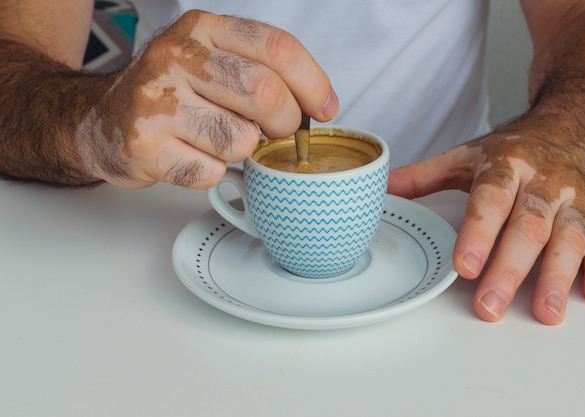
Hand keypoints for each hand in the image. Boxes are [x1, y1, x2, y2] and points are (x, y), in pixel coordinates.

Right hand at [79, 10, 337, 188]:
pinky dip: (210, 172)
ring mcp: (158, 101)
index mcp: (202, 29)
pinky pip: (209, 172)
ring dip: (241, 151)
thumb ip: (259, 70)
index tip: (325, 109)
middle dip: (284, 124)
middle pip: (265, 95)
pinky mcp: (145, 145)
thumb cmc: (170, 93)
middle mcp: (177, 57)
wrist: (102, 120)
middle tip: (274, 132)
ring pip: (240, 140)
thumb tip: (317, 105)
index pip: (278, 49)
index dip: (313, 84)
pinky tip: (191, 156)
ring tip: (217, 141)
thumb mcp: (210, 60)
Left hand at [388, 114, 584, 324]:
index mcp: (505, 166)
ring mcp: (572, 200)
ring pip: (567, 239)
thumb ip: (423, 176)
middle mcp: (542, 183)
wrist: (567, 127)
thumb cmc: (512, 148)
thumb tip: (379, 189)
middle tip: (490, 303)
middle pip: (527, 227)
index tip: (464, 265)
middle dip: (509, 269)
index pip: (490, 200)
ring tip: (545, 311)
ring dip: (557, 277)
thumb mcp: (465, 155)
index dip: (478, 233)